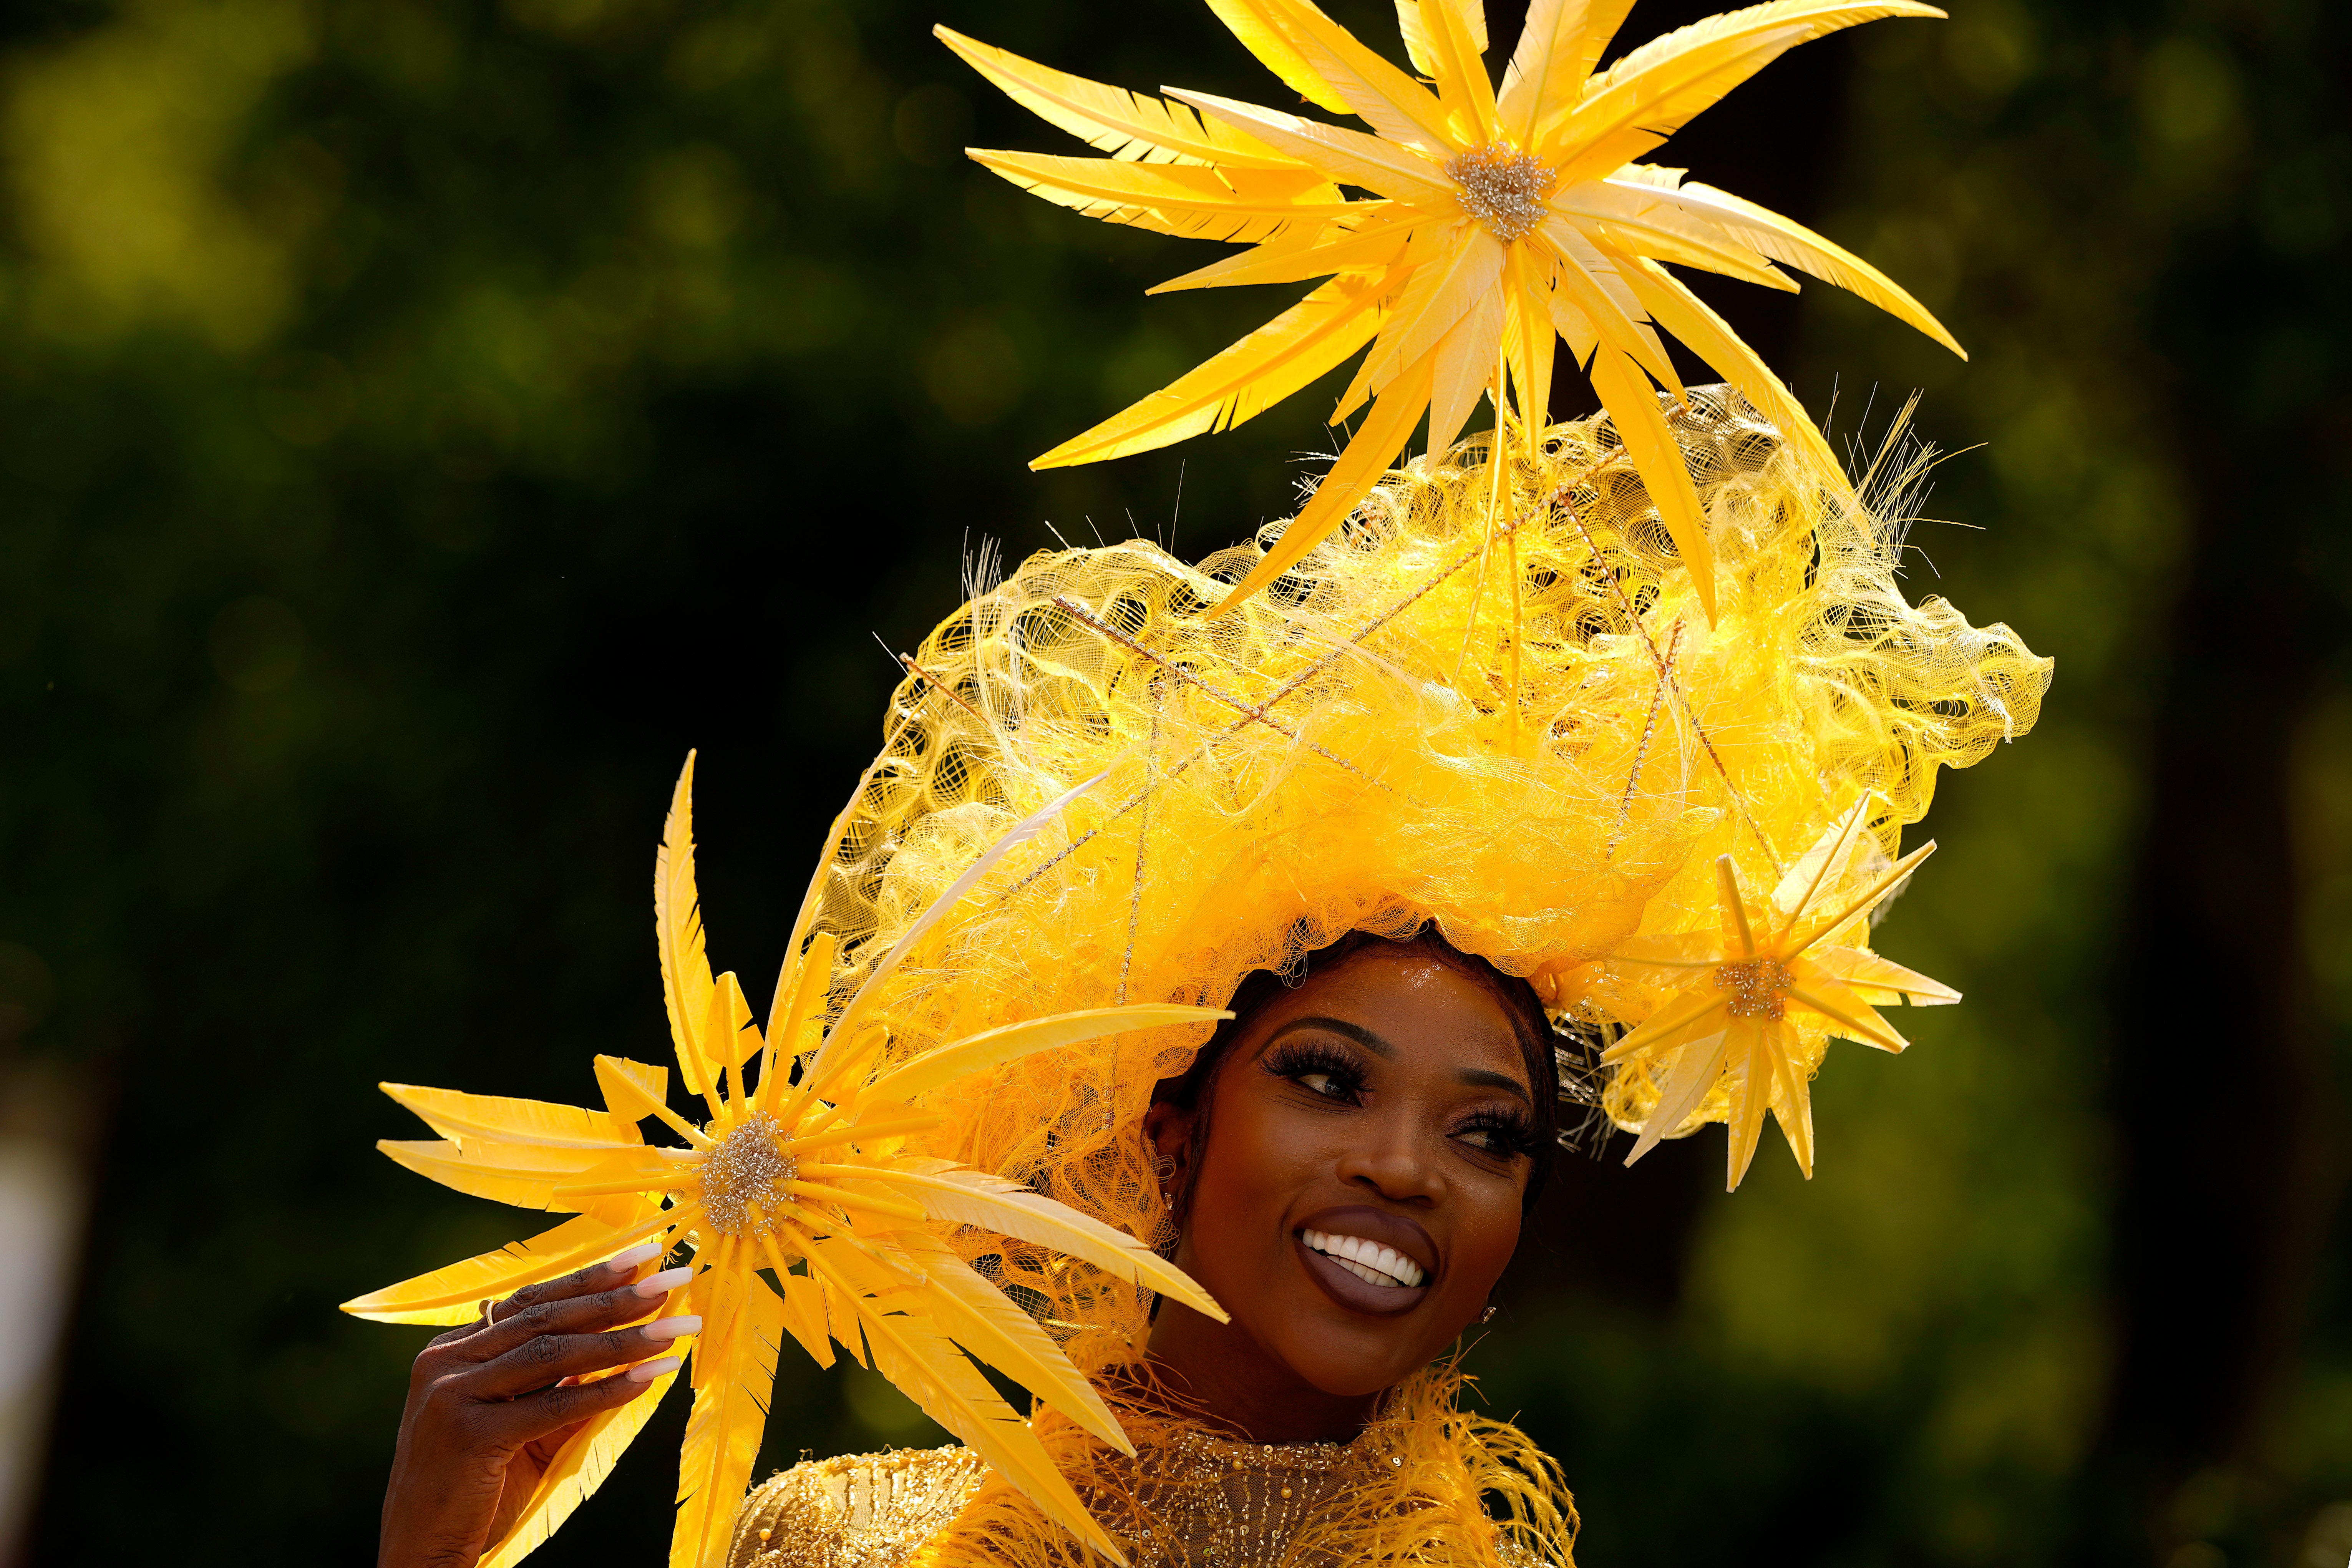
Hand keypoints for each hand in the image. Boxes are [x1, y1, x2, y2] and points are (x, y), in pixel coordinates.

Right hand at [377, 1242, 698, 1567]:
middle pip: (545, 1316)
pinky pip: (553, 1404)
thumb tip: (624, 1349)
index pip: (529, 1300)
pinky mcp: (469, 1436)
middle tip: (673, 1276)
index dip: (588, 1277)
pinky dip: (605, 1391)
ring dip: (623, 1338)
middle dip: (616, 1296)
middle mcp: (446, 1364)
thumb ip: (557, 1386)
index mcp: (451, 1351)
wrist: (418, 1550)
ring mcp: (451, 1396)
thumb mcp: (517, 1426)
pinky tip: (650, 1377)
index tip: (643, 1256)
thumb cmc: (471, 1488)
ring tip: (677, 1326)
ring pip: (552, 1352)